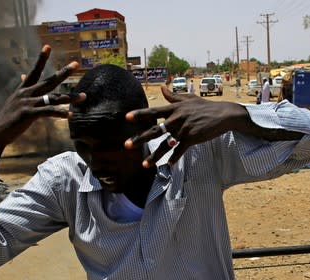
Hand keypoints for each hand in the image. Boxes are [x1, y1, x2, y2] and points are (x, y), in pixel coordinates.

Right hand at [0, 45, 85, 149]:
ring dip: (70, 98)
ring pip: (53, 98)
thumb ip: (23, 90)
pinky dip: (59, 113)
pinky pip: (48, 112)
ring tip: (84, 96)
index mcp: (23, 89)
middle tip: (76, 63)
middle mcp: (26, 93)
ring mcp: (27, 103)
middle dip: (63, 72)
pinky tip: (69, 115)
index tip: (48, 46)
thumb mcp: (15, 101)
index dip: (41, 59)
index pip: (34, 71)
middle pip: (49, 81)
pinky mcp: (28, 114)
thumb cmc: (8, 119)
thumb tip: (24, 77)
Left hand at [125, 84, 247, 166]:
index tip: (126, 117)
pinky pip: (180, 150)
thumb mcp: (188, 99)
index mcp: (174, 109)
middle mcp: (176, 119)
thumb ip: (173, 95)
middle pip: (154, 130)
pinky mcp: (192, 138)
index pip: (153, 112)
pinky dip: (174, 157)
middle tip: (126, 145)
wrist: (224, 114)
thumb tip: (161, 87)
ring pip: (166, 144)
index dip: (140, 114)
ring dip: (154, 156)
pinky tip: (167, 165)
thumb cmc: (204, 106)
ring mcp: (184, 129)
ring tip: (144, 165)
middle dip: (139, 138)